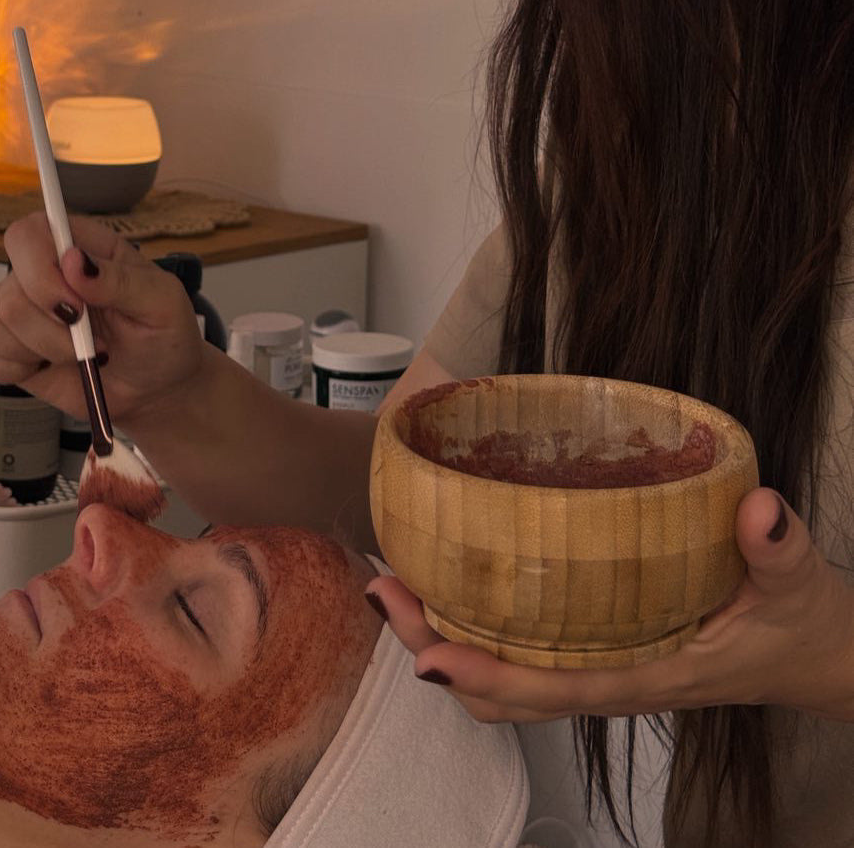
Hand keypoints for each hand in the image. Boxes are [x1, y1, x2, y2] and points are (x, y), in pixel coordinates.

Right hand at [0, 212, 203, 421]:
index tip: (76, 307)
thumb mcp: (162, 303)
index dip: (39, 271)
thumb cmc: (163, 336)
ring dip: (36, 351)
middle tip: (95, 346)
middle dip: (51, 331)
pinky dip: (12, 370)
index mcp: (78, 246)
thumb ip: (121, 281)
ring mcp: (18, 312)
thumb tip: (72, 262)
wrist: (158, 388)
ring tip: (77, 359)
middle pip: (7, 290)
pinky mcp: (6, 349)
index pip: (27, 233)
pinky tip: (46, 370)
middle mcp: (40, 273)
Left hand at [367, 487, 853, 723]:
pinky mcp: (595, 643)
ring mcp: (596, 664)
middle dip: (433, 648)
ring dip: (442, 635)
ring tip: (396, 581)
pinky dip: (474, 624)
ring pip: (501, 675)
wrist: (813, 654)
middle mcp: (606, 676)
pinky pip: (521, 649)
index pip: (550, 688)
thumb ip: (779, 549)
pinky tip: (450, 577)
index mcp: (643, 674)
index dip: (485, 675)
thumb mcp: (796, 587)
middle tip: (385, 589)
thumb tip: (761, 508)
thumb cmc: (796, 627)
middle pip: (500, 690)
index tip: (426, 651)